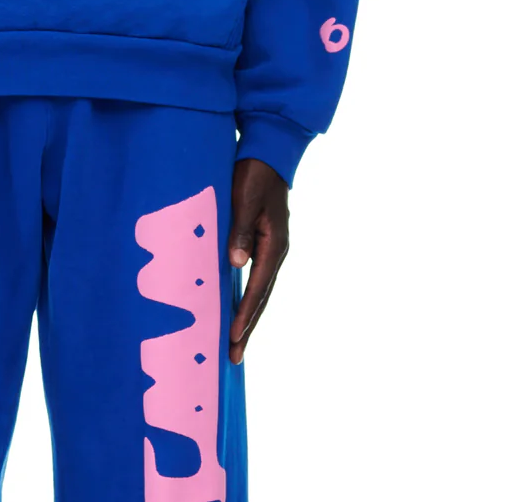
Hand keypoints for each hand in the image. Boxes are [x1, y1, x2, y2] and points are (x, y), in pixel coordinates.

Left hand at [227, 157, 289, 363]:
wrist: (269, 153)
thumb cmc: (255, 174)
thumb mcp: (245, 198)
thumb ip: (240, 229)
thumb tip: (237, 263)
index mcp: (273, 244)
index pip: (258, 288)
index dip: (245, 314)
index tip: (234, 336)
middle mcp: (275, 251)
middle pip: (261, 297)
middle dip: (248, 326)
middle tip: (235, 356)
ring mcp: (270, 248)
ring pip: (259, 290)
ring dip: (248, 315)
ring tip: (236, 341)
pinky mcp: (262, 242)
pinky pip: (255, 277)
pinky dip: (246, 296)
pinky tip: (236, 307)